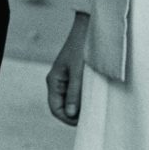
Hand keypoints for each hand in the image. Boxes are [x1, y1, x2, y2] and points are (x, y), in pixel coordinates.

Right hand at [46, 11, 90, 125]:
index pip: (56, 109)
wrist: (88, 28)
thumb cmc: (82, 48)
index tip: (85, 121)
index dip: (68, 119)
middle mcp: (57, 81)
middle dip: (76, 112)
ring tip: (95, 101)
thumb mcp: (79, 72)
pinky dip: (85, 96)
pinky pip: (77, 92)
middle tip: (93, 112)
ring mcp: (66, 78)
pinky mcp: (74, 75)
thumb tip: (70, 114)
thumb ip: (74, 93)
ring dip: (82, 104)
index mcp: (53, 81)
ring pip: (72, 100)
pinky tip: (95, 93)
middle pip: (63, 107)